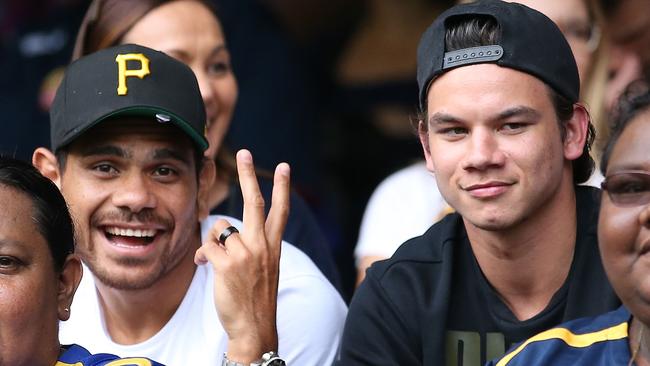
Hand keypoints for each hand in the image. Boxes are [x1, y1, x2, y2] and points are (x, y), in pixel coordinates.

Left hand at [195, 149, 289, 362]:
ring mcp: (247, 254)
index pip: (280, 210)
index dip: (283, 187)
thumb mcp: (262, 268)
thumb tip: (218, 234)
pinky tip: (207, 266)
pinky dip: (204, 255)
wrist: (254, 327)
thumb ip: (245, 246)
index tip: (285, 166)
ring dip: (213, 241)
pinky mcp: (228, 264)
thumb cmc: (255, 298)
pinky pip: (208, 246)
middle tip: (244, 152)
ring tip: (216, 260)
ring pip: (221, 228)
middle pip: (254, 202)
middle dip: (247, 174)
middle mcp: (263, 245)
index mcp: (273, 246)